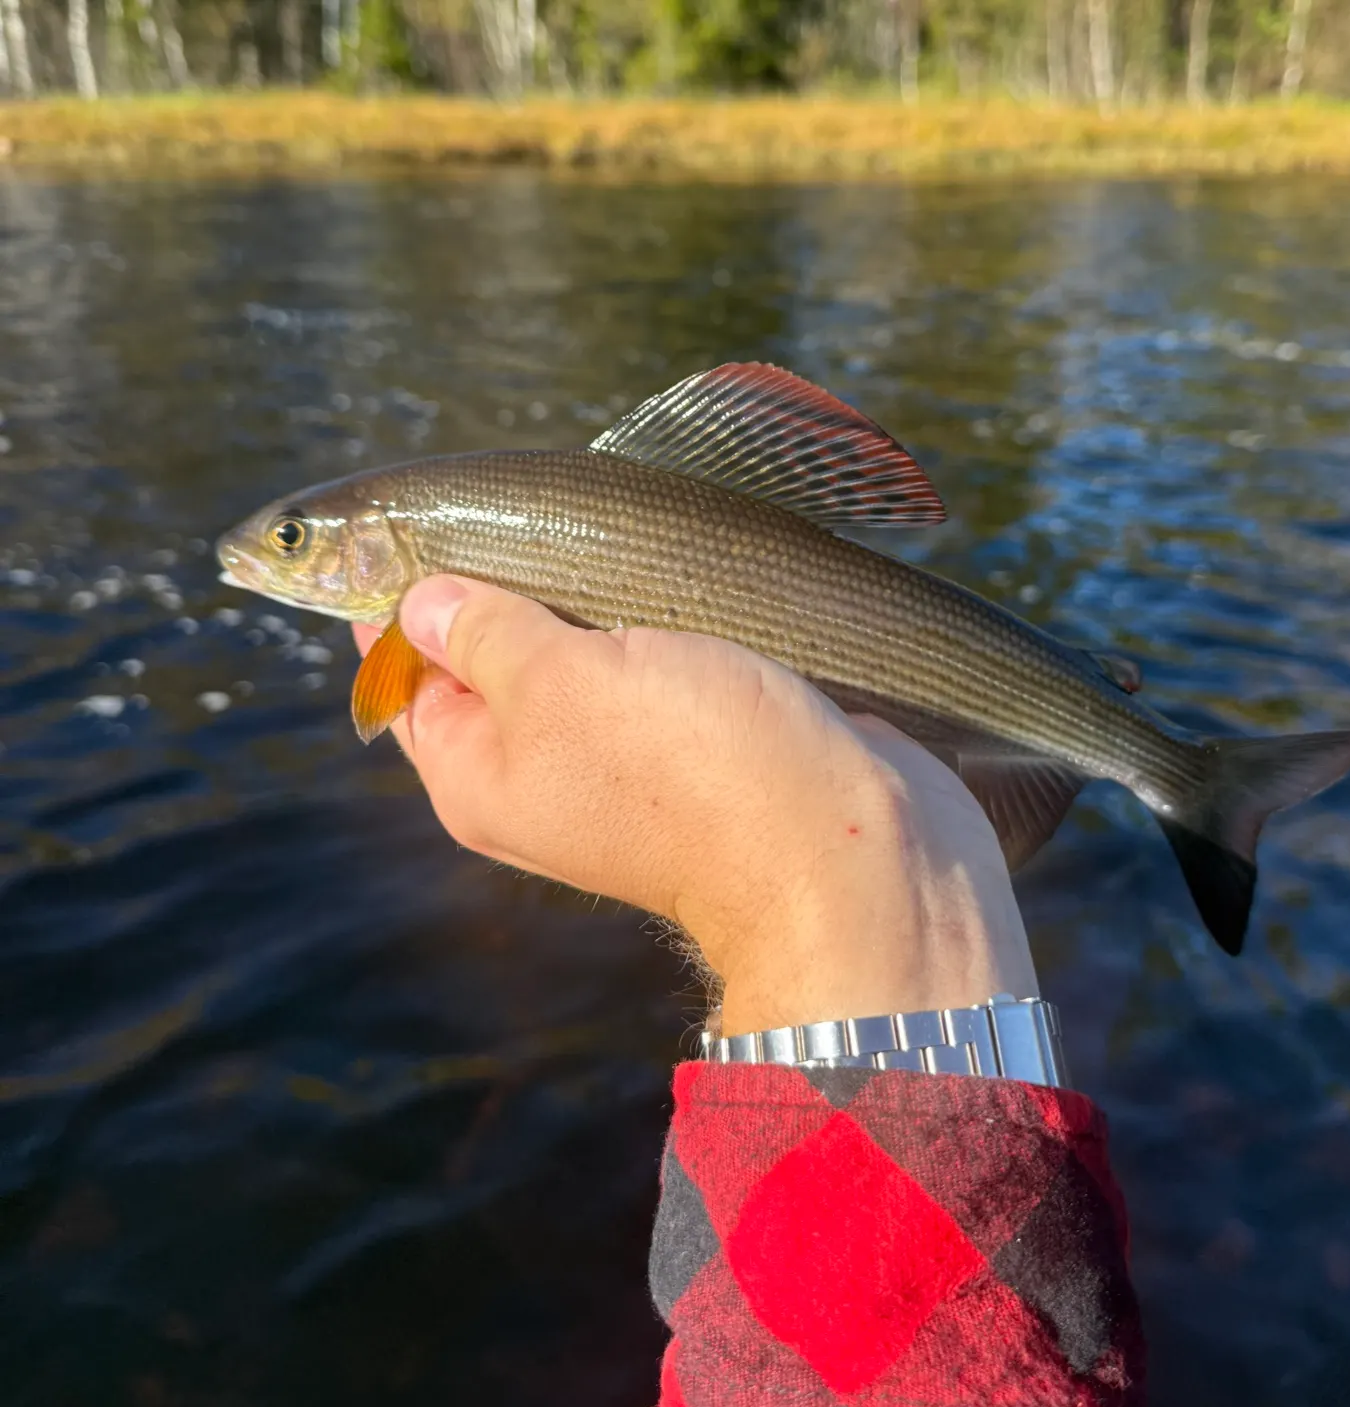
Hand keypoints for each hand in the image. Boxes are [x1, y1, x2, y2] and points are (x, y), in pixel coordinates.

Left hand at [357, 575, 1037, 1036]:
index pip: (401, 679)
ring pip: (580, 657)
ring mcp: (621, 763)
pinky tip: (665, 570)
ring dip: (590, 596)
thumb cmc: (690, 767)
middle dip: (506, 586)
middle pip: (492, 663)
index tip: (417, 521)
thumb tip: (421, 603)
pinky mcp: (697, 742)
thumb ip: (483, 632)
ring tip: (604, 531)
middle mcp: (540, 776)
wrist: (844, 845)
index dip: (398, 600)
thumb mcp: (558, 680)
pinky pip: (652, 667)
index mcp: (477, 776)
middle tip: (526, 509)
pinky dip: (654, 620)